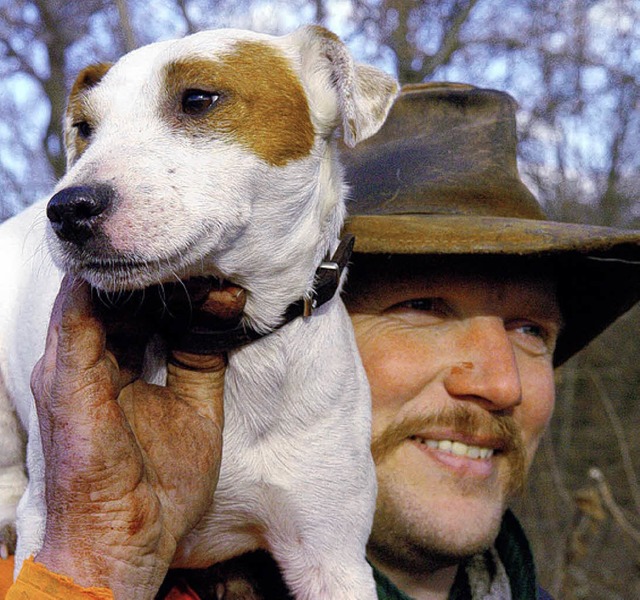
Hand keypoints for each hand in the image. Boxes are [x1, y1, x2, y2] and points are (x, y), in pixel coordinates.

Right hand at [31, 275, 243, 598]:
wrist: (128, 541)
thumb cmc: (156, 485)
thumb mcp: (192, 408)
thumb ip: (198, 359)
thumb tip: (221, 310)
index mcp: (112, 367)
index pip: (134, 309)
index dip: (170, 286)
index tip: (210, 266)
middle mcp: (84, 360)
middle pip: (115, 297)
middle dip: (155, 273)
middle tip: (199, 246)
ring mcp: (69, 368)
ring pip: (95, 297)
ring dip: (136, 273)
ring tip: (180, 248)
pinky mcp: (66, 381)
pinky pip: (78, 318)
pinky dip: (106, 288)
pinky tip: (137, 264)